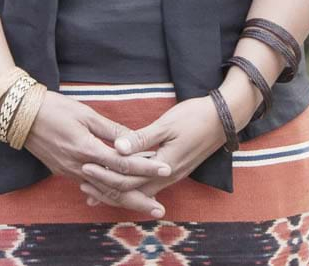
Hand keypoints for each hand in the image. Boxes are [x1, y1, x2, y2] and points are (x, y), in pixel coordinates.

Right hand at [22, 90, 173, 213]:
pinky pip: (90, 188)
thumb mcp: (85, 113)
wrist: (22, 117)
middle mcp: (80, 166)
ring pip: (103, 192)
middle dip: (139, 199)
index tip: (165, 169)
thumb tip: (133, 140)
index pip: (123, 163)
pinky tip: (117, 196)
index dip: (145, 167)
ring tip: (144, 205)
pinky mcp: (64, 173)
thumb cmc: (55, 108)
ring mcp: (71, 173)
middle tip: (160, 208)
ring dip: (124, 199)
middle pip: (115, 188)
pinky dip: (106, 193)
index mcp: (87, 148)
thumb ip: (110, 129)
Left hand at [77, 95, 227, 217]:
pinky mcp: (174, 168)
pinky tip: (122, 174)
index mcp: (164, 167)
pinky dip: (131, 181)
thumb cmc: (195, 117)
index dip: (106, 178)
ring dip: (118, 188)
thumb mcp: (167, 124)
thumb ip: (142, 138)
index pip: (128, 181)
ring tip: (96, 186)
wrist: (224, 118)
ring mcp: (172, 174)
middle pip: (132, 191)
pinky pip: (148, 182)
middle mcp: (168, 177)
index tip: (85, 170)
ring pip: (140, 189)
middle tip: (84, 186)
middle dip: (107, 189)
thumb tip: (117, 148)